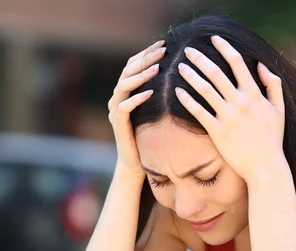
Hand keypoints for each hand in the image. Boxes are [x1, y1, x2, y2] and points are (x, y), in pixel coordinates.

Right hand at [107, 40, 164, 178]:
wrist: (136, 162)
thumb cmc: (149, 135)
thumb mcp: (155, 109)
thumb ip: (159, 91)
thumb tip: (179, 71)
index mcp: (125, 92)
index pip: (133, 65)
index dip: (147, 53)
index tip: (165, 43)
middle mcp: (117, 98)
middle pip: (127, 70)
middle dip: (146, 59)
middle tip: (164, 51)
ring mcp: (115, 110)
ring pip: (123, 86)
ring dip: (141, 75)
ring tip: (158, 68)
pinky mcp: (118, 124)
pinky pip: (124, 108)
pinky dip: (137, 98)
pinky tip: (151, 92)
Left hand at [174, 35, 285, 183]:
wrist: (265, 166)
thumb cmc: (272, 138)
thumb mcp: (279, 109)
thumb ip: (273, 85)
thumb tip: (262, 66)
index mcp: (255, 94)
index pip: (238, 63)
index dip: (224, 48)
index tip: (213, 39)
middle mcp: (240, 102)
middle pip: (216, 73)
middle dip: (200, 59)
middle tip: (188, 50)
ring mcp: (228, 117)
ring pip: (205, 90)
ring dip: (190, 76)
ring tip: (180, 67)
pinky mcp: (217, 131)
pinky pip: (199, 112)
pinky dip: (187, 100)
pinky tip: (177, 92)